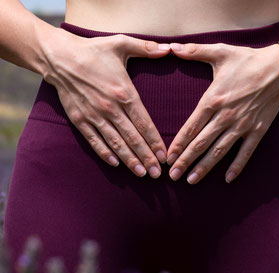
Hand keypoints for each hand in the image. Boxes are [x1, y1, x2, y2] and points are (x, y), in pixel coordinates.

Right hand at [42, 30, 171, 177]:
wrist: (59, 57)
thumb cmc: (93, 50)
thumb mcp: (121, 43)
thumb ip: (146, 48)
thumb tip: (169, 49)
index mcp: (125, 93)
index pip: (145, 124)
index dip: (155, 142)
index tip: (164, 157)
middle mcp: (111, 109)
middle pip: (133, 139)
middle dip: (146, 158)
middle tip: (157, 174)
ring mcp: (94, 116)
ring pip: (116, 143)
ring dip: (129, 160)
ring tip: (142, 174)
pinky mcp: (80, 120)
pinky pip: (94, 141)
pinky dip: (105, 153)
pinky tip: (115, 164)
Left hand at [166, 41, 278, 183]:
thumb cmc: (247, 60)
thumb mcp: (220, 51)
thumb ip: (194, 51)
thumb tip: (171, 47)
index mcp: (212, 100)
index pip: (190, 128)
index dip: (177, 145)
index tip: (167, 159)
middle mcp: (225, 116)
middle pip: (201, 144)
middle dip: (185, 161)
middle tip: (173, 176)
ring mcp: (242, 125)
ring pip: (219, 151)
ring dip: (204, 167)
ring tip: (191, 181)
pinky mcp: (258, 130)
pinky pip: (246, 152)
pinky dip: (237, 166)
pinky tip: (227, 179)